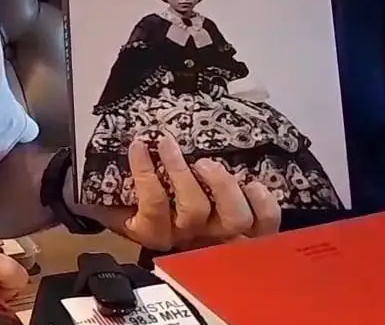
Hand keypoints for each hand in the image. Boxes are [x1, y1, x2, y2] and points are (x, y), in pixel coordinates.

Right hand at [89, 136, 281, 250]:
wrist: (165, 227)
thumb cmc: (134, 205)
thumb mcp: (118, 198)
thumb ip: (119, 181)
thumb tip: (123, 144)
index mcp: (154, 233)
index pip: (153, 207)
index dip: (145, 173)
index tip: (138, 144)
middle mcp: (190, 240)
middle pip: (194, 212)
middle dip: (182, 173)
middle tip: (169, 145)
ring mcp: (222, 238)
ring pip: (233, 218)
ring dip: (222, 185)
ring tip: (207, 162)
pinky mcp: (249, 234)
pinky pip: (265, 225)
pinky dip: (262, 204)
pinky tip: (251, 183)